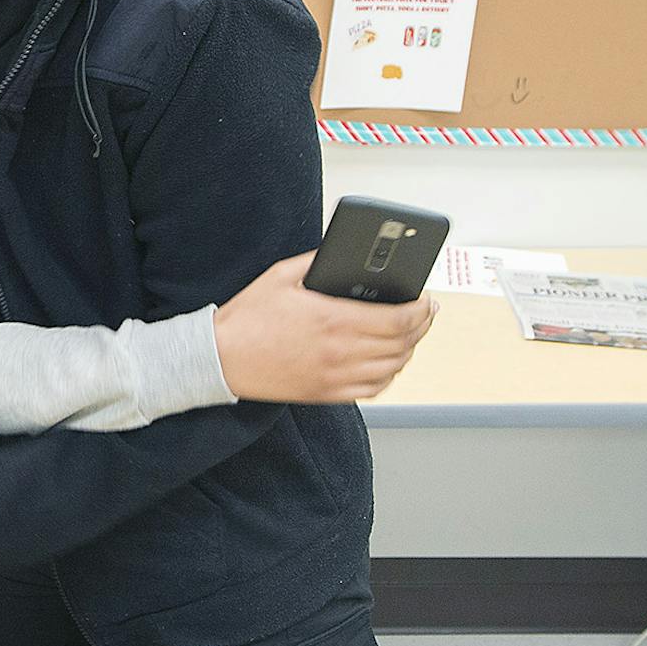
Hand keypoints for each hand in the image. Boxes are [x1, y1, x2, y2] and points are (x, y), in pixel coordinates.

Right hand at [210, 252, 436, 403]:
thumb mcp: (281, 276)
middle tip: (425, 313)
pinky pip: (373, 389)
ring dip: (409, 351)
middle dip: (421, 326)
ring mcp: (334, 376)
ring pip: (393, 368)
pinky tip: (388, 363)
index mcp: (332, 319)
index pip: (397, 319)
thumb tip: (344, 252)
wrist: (220, 358)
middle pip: (402, 344)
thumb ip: (318, 261)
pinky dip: (389, 376)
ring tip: (410, 335)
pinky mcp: (326, 393)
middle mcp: (339, 351)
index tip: (425, 300)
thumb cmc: (247, 318)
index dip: (420, 310)